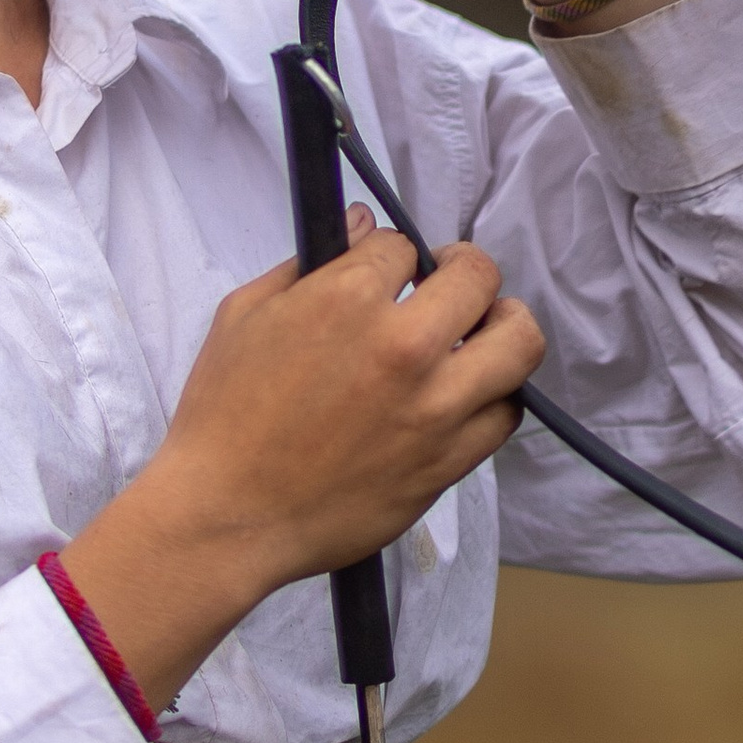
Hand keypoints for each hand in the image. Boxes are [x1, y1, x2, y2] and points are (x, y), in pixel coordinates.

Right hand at [59, 207, 545, 706]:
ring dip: (504, 325)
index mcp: (346, 301)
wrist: (228, 517)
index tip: (385, 272)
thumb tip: (361, 226)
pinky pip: (505, 415)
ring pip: (519, 343)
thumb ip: (307, 263)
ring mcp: (434, 408)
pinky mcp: (447, 461)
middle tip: (449, 285)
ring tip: (484, 330)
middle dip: (464, 270)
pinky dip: (495, 395)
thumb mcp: (243, 316)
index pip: (403, 245)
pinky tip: (470, 393)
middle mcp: (403, 348)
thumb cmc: (222, 417)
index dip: (392, 254)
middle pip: (480, 278)